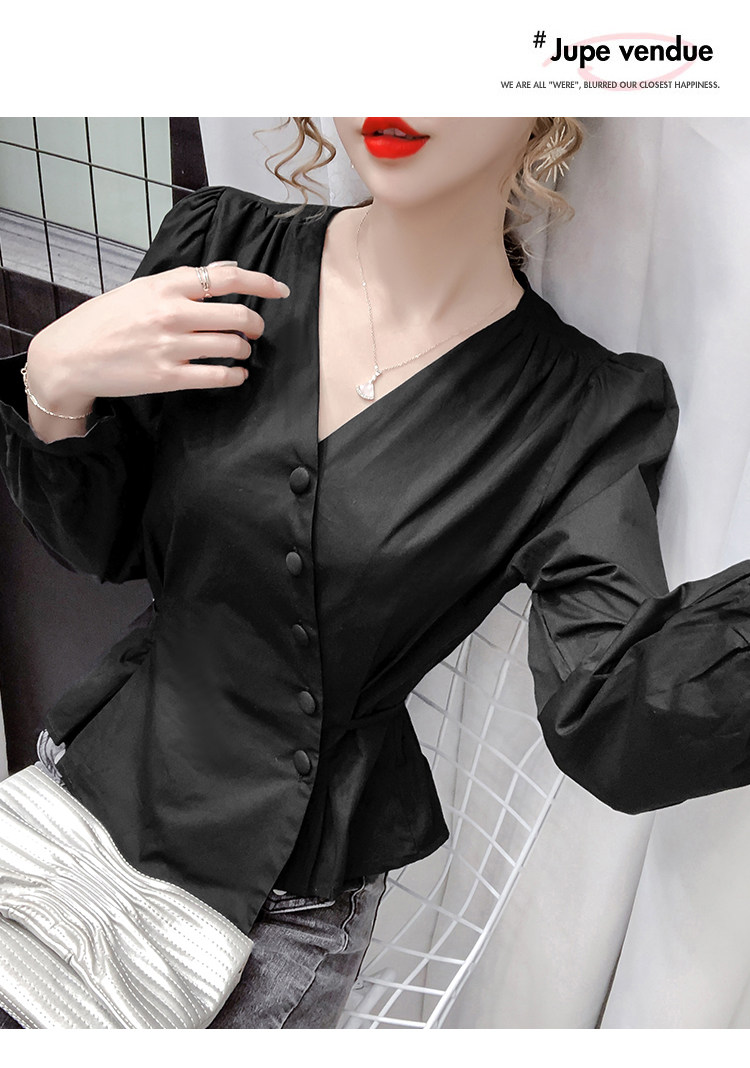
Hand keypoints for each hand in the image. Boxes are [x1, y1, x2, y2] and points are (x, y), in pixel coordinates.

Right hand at [24, 262, 290, 411]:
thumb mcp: (141, 289)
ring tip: (239, 350)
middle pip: (237, 314)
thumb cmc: (105, 321)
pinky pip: (218, 376)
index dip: (260, 282)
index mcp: (165, 286)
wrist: (69, 356)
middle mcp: (171, 313)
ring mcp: (170, 346)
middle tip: (254, 329)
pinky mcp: (168, 377)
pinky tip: (235, 373)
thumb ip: (183, 282)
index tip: (279, 289)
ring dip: (244, 349)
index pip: (226, 277)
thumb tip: (226, 270)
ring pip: (232, 345)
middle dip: (255, 323)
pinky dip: (235, 375)